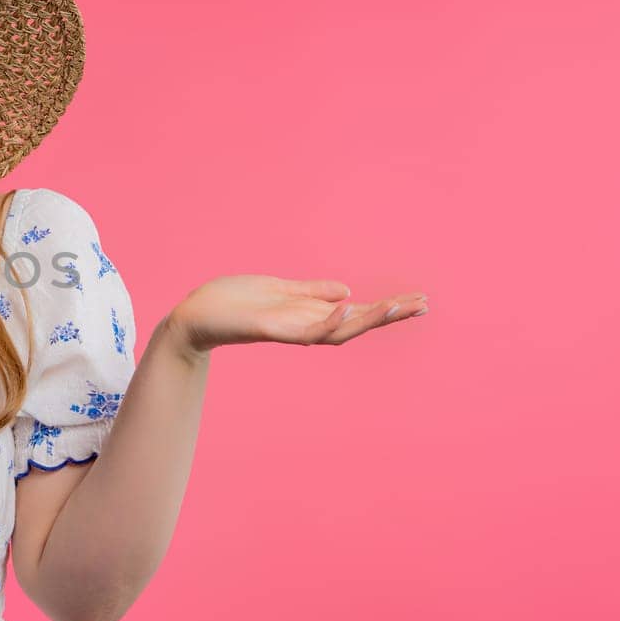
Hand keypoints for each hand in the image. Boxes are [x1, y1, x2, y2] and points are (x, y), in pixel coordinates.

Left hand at [167, 275, 427, 354]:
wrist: (196, 316)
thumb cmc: (233, 302)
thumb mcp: (279, 289)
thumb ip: (311, 292)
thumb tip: (346, 291)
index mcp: (309, 313)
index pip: (357, 311)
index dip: (387, 307)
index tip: (419, 299)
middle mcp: (305, 325)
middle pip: (357, 323)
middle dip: (390, 315)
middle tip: (424, 305)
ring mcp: (290, 329)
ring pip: (338, 331)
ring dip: (368, 319)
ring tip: (396, 305)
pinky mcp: (270, 330)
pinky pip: (305, 331)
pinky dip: (327, 320)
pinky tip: (346, 304)